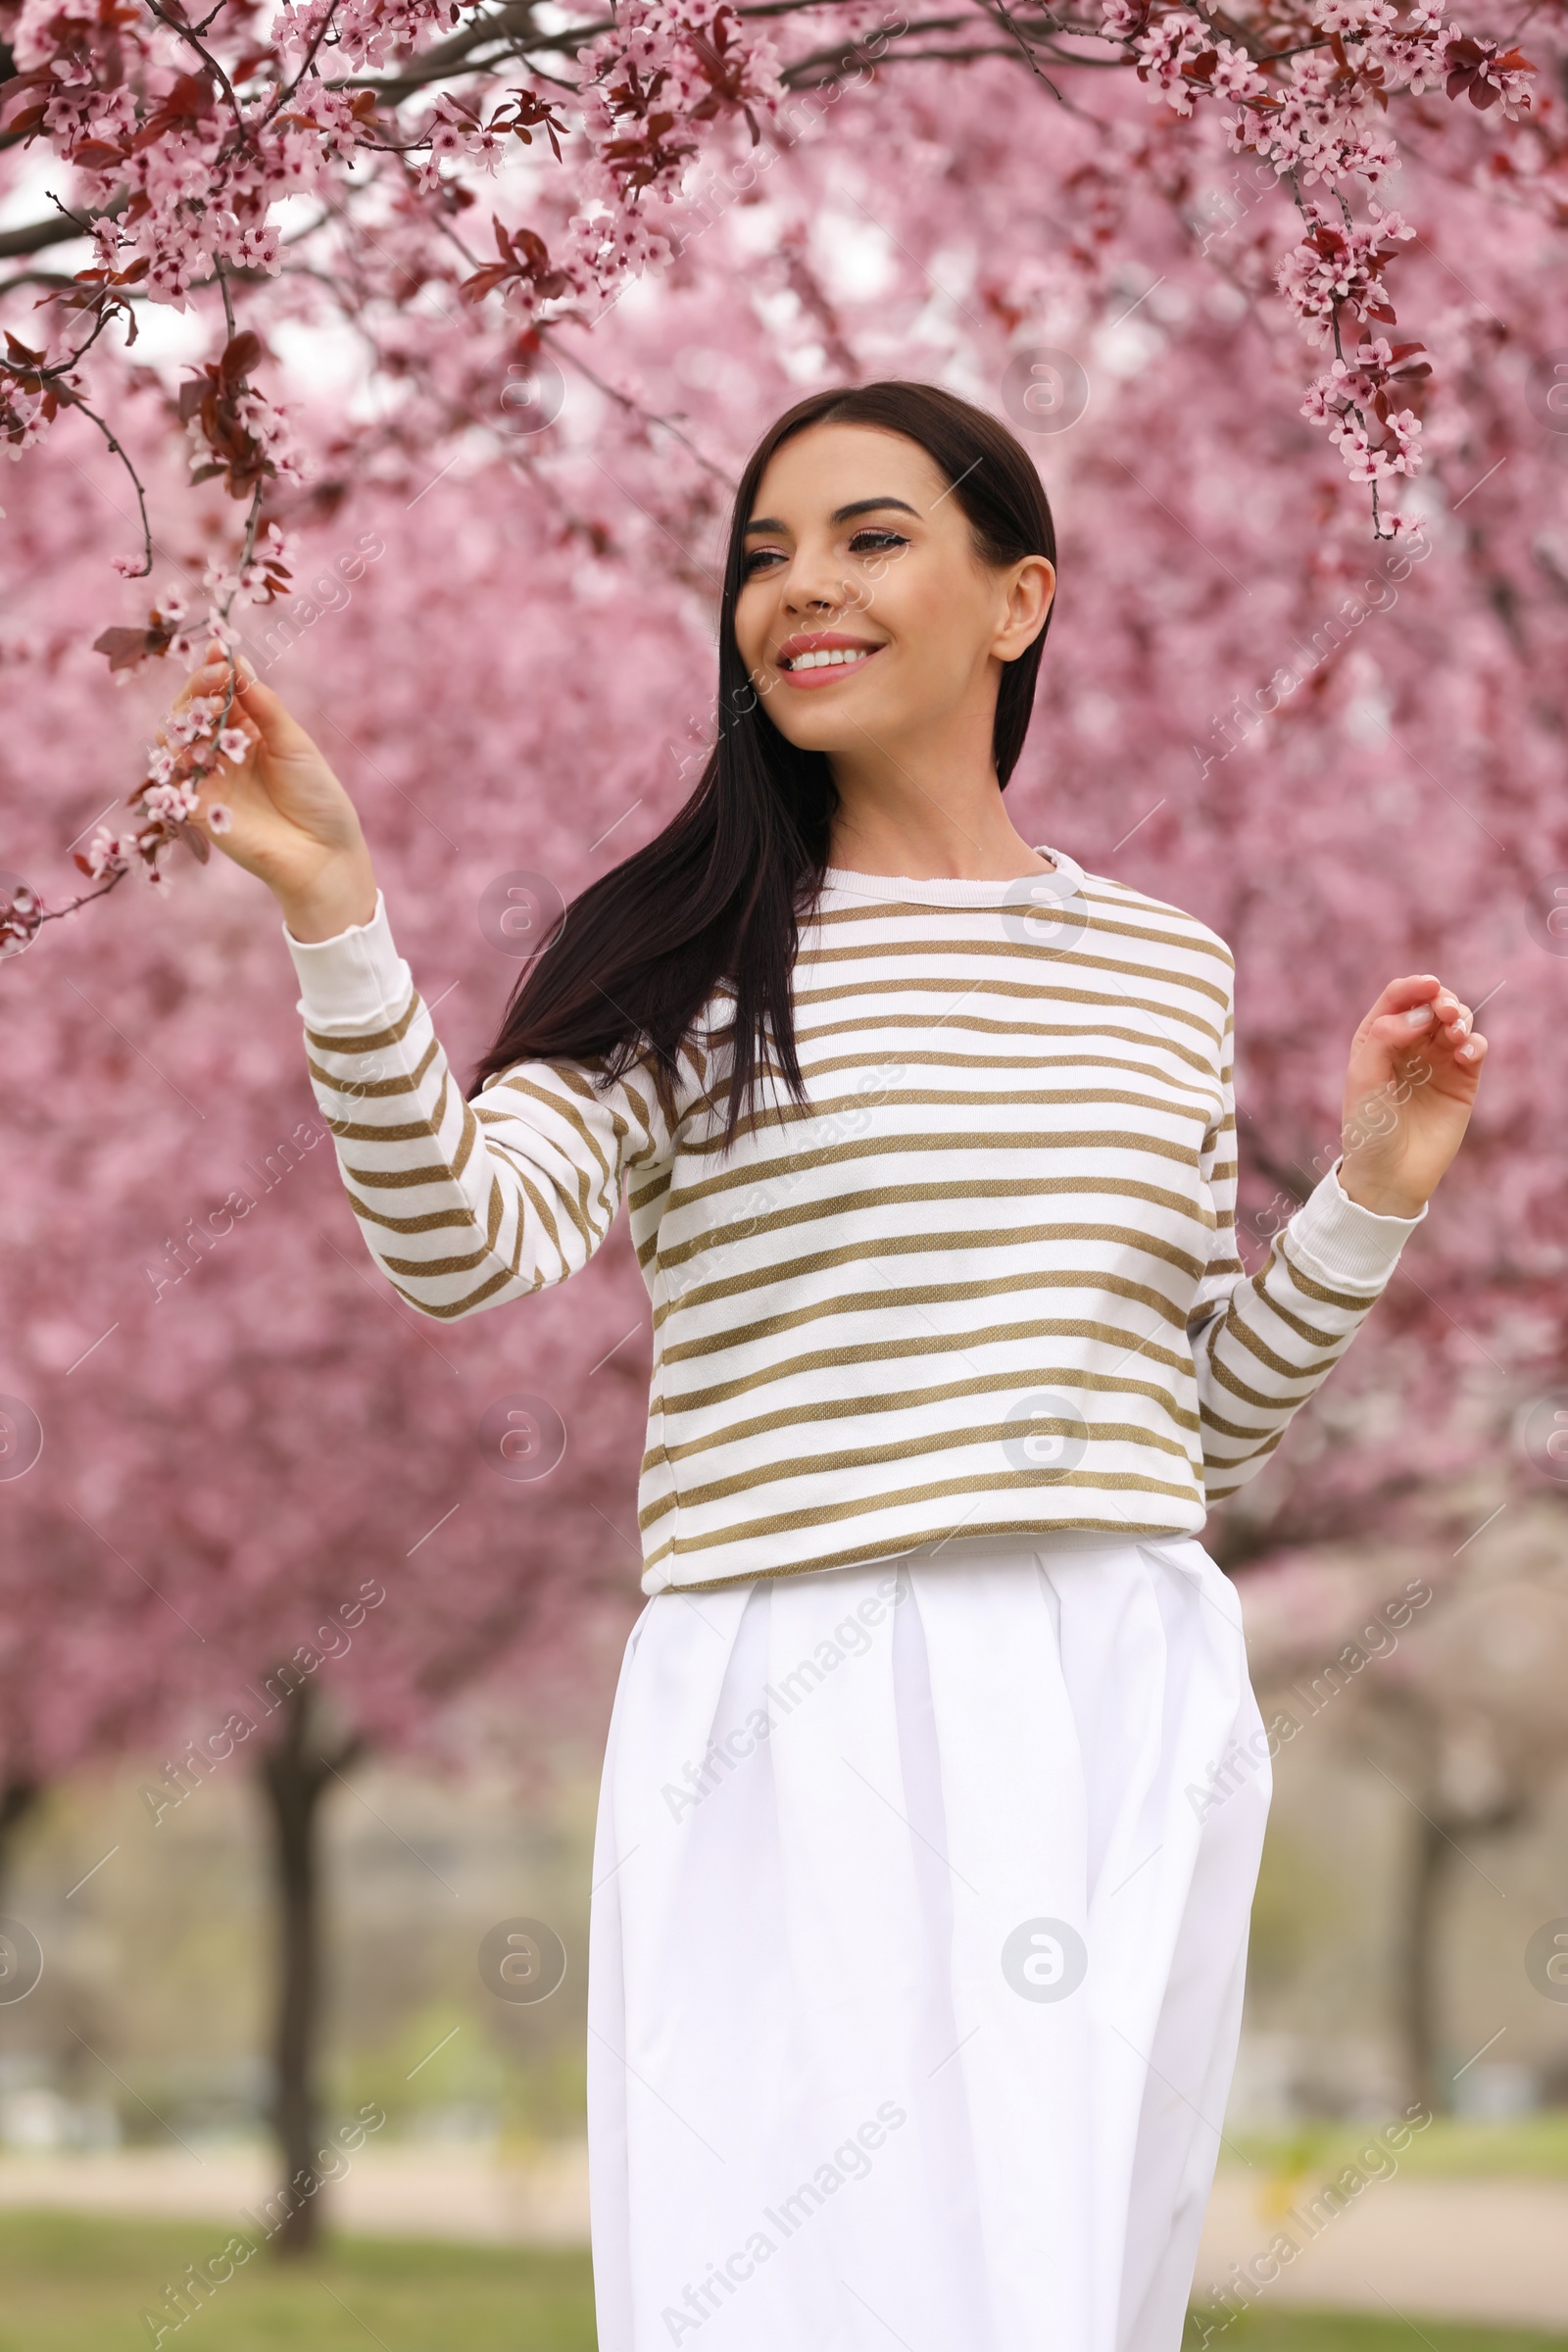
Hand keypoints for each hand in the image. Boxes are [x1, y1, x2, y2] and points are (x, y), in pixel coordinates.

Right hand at [161, 641, 377, 940]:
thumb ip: (264, 706)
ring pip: (175, 737)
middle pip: (192, 709)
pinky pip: (171, 776)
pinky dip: (175, 758)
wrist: (321, 854)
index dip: (216, 670)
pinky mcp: (196, 806)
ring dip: (185, 719)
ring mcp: (207, 776)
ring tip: (206, 712)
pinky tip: (192, 748)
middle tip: (215, 679)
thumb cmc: (317, 797)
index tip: (219, 651)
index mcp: (249, 729)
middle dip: (199, 688)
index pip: (221, 692)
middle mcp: (222, 749)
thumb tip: (237, 664)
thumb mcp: (294, 743)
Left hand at [1336, 974, 1486, 1219]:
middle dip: (1442, 1000)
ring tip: (1455, 1033)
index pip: (1399, 998)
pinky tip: (1465, 1053)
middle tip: (1444, 1012)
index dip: (1414, 986)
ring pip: (1456, 1021)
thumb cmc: (1369, 1128)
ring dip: (1460, 1017)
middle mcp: (1410, 1044)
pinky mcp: (1462, 1080)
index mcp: (1378, 1038)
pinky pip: (1475, 1048)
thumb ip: (1384, 1038)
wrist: (1390, 1174)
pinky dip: (1475, 1043)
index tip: (1429, 986)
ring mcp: (1438, 1061)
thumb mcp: (1363, 1079)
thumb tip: (1421, 1013)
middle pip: (1432, 1004)